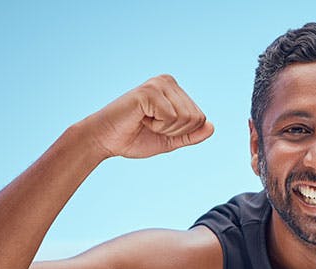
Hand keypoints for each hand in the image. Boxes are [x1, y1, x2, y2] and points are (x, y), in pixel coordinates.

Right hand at [78, 75, 214, 159]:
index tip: (158, 127)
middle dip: (174, 131)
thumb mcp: (169, 139)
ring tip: (145, 121)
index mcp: (174, 90)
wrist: (104, 139)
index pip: (201, 118)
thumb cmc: (133, 137)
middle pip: (196, 117)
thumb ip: (190, 134)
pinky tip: (141, 119)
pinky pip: (171, 117)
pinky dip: (157, 126)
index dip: (181, 133)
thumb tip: (212, 127)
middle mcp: (168, 81)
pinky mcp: (149, 91)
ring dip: (165, 129)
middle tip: (150, 126)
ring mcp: (158, 84)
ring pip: (185, 118)